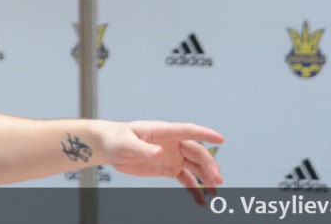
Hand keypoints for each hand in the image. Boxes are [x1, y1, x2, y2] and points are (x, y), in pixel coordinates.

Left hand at [100, 121, 223, 205]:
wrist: (110, 147)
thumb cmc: (116, 138)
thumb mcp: (126, 143)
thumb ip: (142, 148)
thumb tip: (159, 152)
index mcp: (163, 131)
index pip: (187, 130)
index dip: (204, 133)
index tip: (220, 139)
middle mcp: (172, 143)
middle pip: (196, 152)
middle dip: (208, 165)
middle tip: (217, 179)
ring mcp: (172, 156)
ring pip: (195, 166)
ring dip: (206, 177)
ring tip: (215, 191)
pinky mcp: (168, 168)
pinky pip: (186, 179)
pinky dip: (194, 189)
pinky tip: (202, 200)